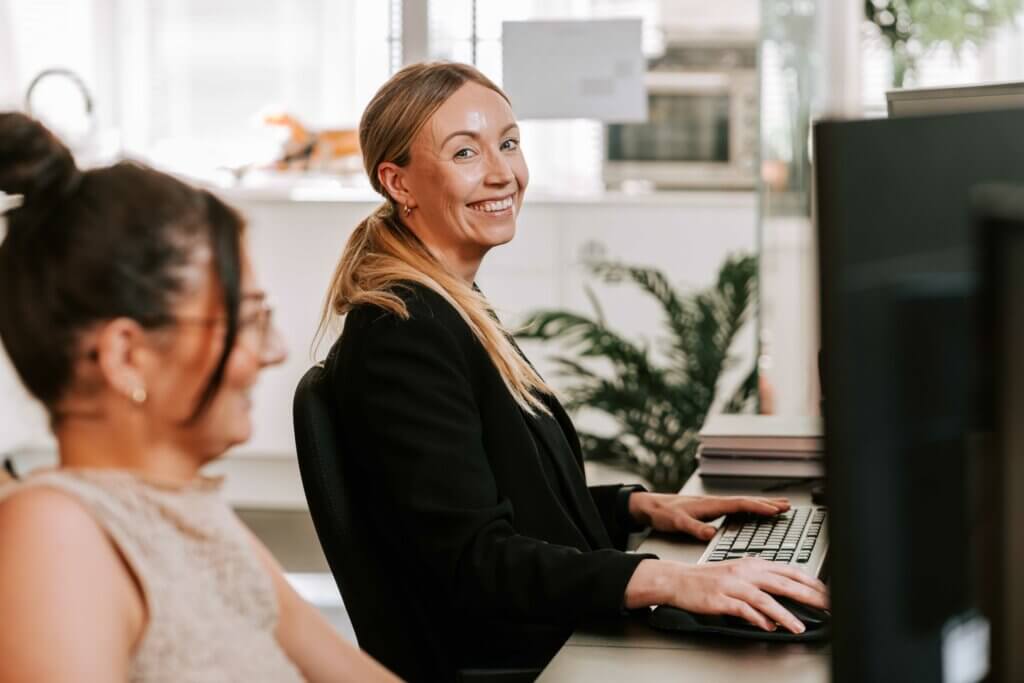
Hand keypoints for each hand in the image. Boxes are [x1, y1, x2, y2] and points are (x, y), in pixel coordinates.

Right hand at [625, 557, 828, 633]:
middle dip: (808, 596)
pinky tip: (768, 626)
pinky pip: (743, 609)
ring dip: (784, 614)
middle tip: (827, 607)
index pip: (789, 570)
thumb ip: (762, 582)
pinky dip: (757, 618)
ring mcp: (732, 585)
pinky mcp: (720, 599)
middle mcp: (745, 572)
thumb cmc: (708, 578)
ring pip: (765, 598)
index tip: (828, 593)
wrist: (678, 579)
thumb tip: (786, 595)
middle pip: (783, 582)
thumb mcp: (739, 573)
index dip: (811, 582)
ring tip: (799, 626)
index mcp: (752, 563)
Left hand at [628, 493, 789, 540]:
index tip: (776, 510)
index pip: (740, 504)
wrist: (648, 506)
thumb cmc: (662, 513)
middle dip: (767, 503)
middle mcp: (714, 503)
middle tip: (787, 506)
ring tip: (778, 506)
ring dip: (761, 504)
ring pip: (742, 503)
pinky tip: (754, 512)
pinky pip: (736, 508)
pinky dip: (749, 509)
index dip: (759, 507)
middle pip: (746, 501)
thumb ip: (694, 528)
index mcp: (710, 505)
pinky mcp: (709, 510)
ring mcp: (712, 505)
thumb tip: (711, 534)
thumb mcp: (677, 523)